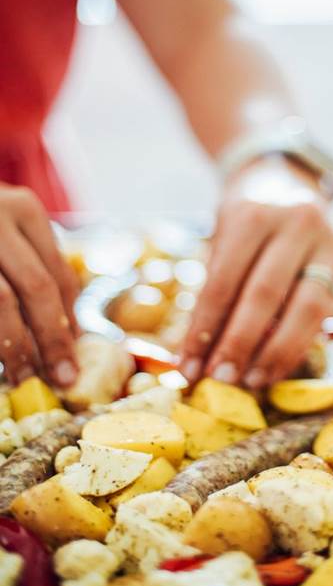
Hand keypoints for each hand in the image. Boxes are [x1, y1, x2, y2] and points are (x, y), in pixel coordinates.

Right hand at [0, 184, 78, 385]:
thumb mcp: (8, 229)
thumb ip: (33, 267)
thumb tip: (66, 331)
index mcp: (24, 209)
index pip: (57, 273)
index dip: (68, 320)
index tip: (73, 354)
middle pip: (35, 287)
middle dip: (50, 338)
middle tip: (60, 376)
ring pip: (0, 301)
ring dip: (13, 345)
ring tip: (21, 375)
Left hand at [180, 157, 332, 388]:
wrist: (288, 177)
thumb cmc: (246, 215)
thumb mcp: (222, 235)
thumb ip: (214, 287)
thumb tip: (193, 353)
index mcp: (252, 215)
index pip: (223, 281)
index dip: (204, 329)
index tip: (188, 366)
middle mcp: (295, 224)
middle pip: (265, 296)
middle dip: (239, 344)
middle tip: (219, 380)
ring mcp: (326, 242)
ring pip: (305, 309)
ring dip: (275, 353)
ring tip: (250, 382)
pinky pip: (322, 312)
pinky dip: (297, 344)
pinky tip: (276, 367)